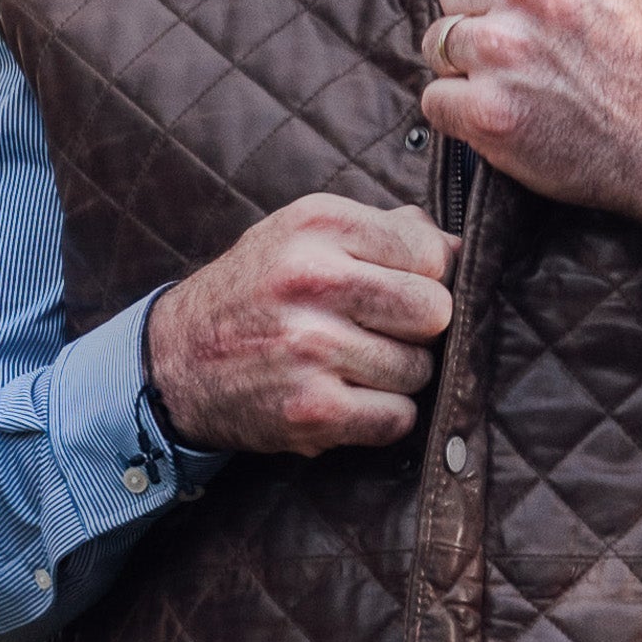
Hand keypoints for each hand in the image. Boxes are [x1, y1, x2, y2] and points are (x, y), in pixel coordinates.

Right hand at [145, 195, 457, 456]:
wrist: (177, 361)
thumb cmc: (260, 292)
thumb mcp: (308, 235)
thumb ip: (388, 232)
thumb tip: (463, 247)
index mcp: (319, 224)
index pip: (431, 252)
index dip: (429, 277)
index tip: (401, 288)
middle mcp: (312, 280)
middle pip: (434, 311)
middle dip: (420, 328)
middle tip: (384, 332)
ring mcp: (310, 347)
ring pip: (419, 369)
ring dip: (399, 375)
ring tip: (354, 364)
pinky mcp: (311, 409)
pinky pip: (397, 417)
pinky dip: (383, 416)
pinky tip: (349, 398)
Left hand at [420, 0, 641, 238]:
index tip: (539, 12)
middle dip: (482, 21)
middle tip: (531, 53)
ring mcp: (503, 54)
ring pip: (439, 43)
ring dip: (468, 67)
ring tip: (519, 84)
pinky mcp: (489, 112)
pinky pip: (435, 99)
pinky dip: (460, 115)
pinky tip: (503, 117)